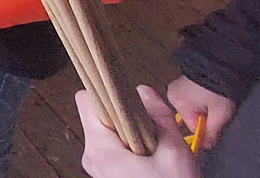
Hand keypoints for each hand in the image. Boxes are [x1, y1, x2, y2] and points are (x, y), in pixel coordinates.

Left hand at [76, 86, 197, 177]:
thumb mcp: (174, 151)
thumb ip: (158, 115)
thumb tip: (144, 91)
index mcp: (100, 149)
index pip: (86, 101)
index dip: (105, 91)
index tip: (122, 90)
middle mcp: (91, 157)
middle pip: (97, 116)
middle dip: (122, 114)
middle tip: (148, 127)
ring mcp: (96, 167)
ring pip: (106, 131)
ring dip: (127, 131)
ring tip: (151, 146)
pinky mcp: (105, 173)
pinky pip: (110, 147)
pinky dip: (127, 145)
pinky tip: (147, 156)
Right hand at [166, 74, 234, 149]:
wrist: (219, 65)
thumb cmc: (217, 87)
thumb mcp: (219, 114)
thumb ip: (212, 132)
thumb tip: (207, 145)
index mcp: (176, 102)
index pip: (190, 126)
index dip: (204, 129)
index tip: (214, 127)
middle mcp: (171, 94)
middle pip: (188, 117)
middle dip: (202, 117)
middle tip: (214, 110)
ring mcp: (175, 87)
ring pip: (189, 107)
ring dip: (200, 108)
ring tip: (212, 100)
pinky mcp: (181, 82)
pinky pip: (189, 98)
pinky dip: (199, 99)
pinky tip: (207, 95)